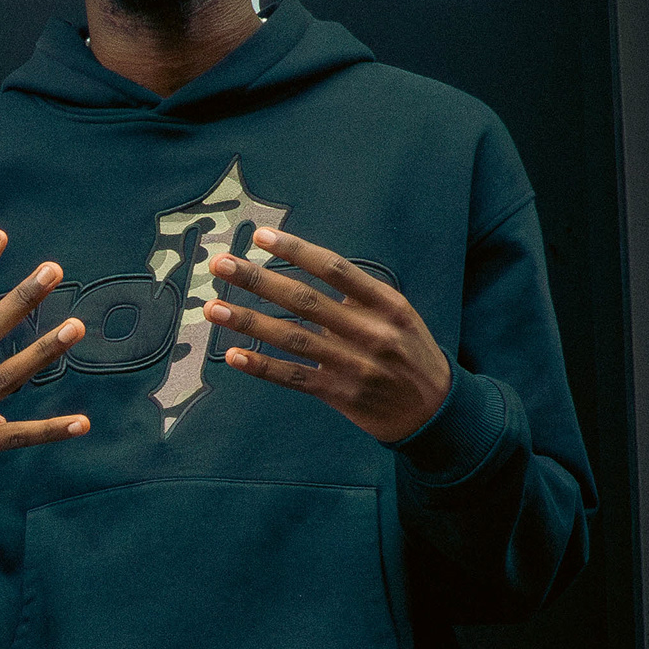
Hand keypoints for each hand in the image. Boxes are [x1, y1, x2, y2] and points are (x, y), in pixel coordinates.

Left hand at [206, 231, 450, 442]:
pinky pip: (293, 377)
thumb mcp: (397, 315)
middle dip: (258, 279)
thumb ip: (357, 297)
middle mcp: (370, 332)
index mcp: (386, 303)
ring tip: (213, 308)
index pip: (334, 268)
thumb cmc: (409, 353)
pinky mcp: (340, 394)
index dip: (296, 251)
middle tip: (221, 264)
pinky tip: (233, 353)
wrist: (435, 411)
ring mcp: (354, 365)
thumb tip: (305, 272)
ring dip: (248, 321)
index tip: (261, 236)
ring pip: (292, 338)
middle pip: (304, 300)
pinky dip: (262, 366)